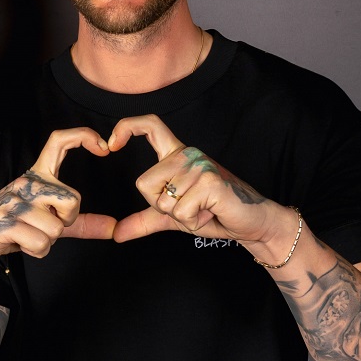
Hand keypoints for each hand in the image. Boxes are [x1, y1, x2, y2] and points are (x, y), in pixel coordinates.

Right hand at [0, 128, 115, 265]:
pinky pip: (41, 243)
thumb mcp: (49, 221)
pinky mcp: (4, 223)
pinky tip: (22, 245)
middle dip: (66, 221)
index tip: (104, 148)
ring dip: (47, 242)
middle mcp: (26, 184)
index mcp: (37, 176)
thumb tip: (115, 228)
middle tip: (47, 225)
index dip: (83, 136)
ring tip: (29, 236)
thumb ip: (81, 223)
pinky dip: (37, 251)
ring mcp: (13, 202)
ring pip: (56, 228)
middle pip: (71, 200)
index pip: (59, 141)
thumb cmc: (13, 227)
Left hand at [109, 114, 292, 246]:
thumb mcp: (172, 216)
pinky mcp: (210, 181)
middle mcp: (187, 154)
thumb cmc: (213, 214)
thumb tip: (116, 234)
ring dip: (182, 216)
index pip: (149, 126)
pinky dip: (193, 220)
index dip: (126, 127)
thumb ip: (144, 220)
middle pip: (144, 183)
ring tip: (204, 208)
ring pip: (163, 202)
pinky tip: (211, 211)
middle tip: (191, 205)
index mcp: (176, 155)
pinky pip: (180, 211)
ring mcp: (199, 165)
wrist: (250, 223)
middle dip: (162, 206)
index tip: (110, 144)